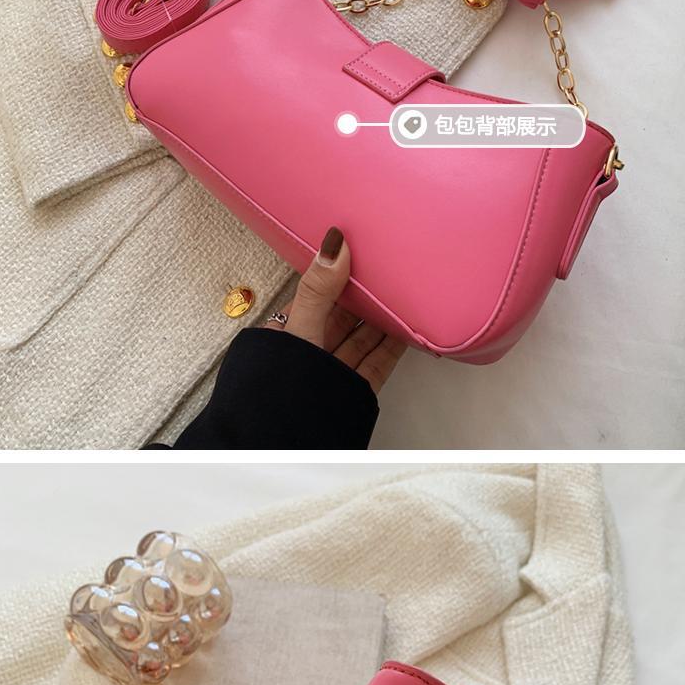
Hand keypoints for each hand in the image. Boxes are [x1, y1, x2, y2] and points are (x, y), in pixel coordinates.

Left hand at [267, 228, 404, 398]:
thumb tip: (335, 243)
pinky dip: (392, 347)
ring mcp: (332, 371)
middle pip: (343, 316)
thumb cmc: (277, 386)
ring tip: (407, 294)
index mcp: (288, 331)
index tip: (360, 252)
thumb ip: (319, 290)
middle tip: (391, 270)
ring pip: (362, 339)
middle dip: (366, 296)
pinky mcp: (351, 390)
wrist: (277, 441)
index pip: (317, 294)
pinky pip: (376, 362)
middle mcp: (310, 350)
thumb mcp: (300, 329)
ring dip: (383, 319)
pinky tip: (408, 330)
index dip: (337, 274)